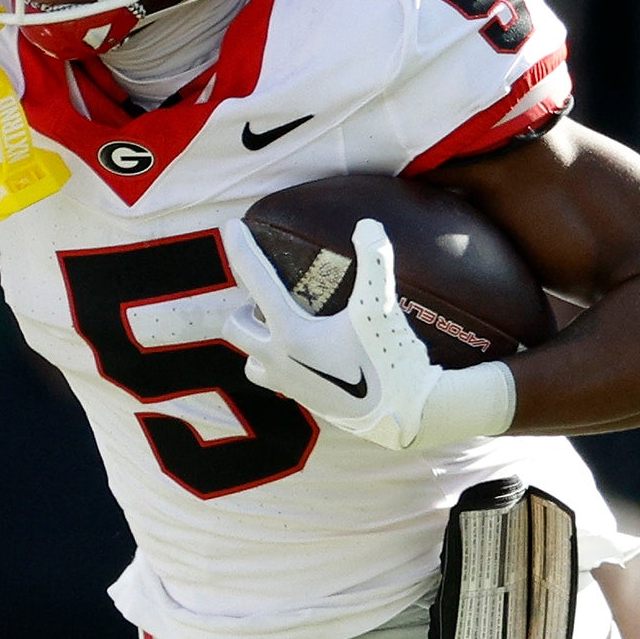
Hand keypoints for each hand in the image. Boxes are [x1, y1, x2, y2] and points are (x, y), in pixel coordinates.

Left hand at [220, 217, 514, 449]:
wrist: (408, 413)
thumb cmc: (392, 359)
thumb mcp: (382, 307)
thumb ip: (375, 262)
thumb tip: (368, 224)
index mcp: (291, 334)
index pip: (256, 281)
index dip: (241, 249)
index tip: (231, 226)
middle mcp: (279, 360)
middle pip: (235, 327)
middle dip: (245, 308)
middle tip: (272, 296)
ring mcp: (287, 385)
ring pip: (249, 359)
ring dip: (258, 340)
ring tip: (285, 325)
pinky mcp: (301, 400)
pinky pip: (273, 378)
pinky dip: (278, 361)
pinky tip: (307, 351)